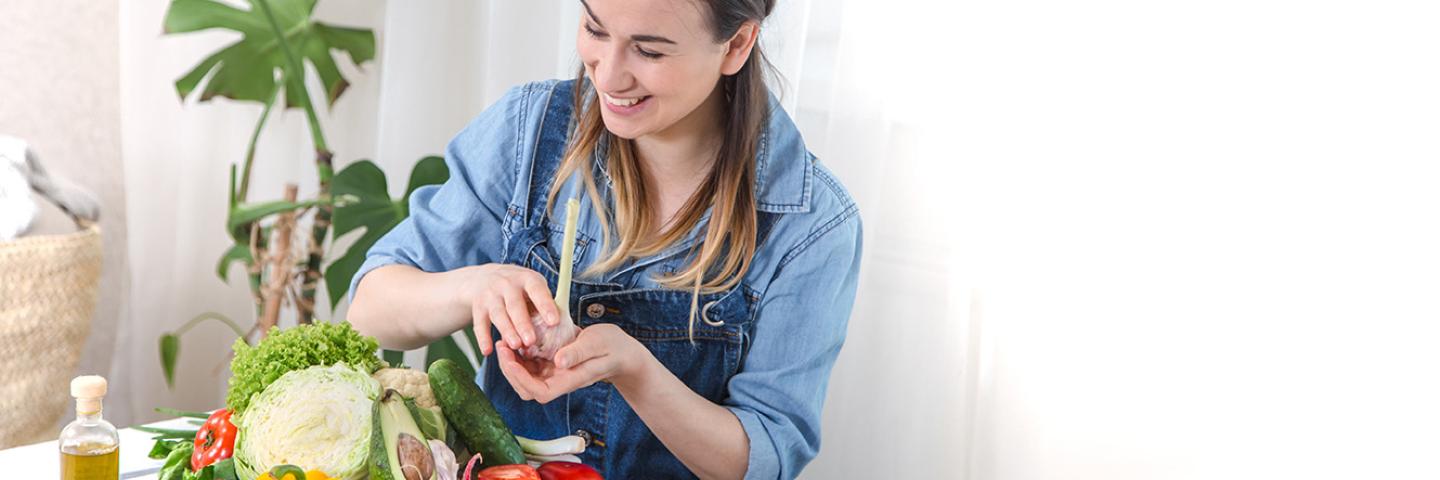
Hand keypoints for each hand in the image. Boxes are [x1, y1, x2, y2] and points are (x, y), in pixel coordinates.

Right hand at [455, 264, 561, 355]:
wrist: (484, 277)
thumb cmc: (519, 288)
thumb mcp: (533, 287)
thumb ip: (545, 304)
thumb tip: (563, 328)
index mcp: (527, 279)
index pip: (537, 290)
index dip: (546, 305)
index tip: (554, 321)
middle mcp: (507, 284)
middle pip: (515, 305)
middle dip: (523, 324)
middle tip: (532, 341)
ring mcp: (490, 295)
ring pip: (498, 315)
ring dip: (507, 331)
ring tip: (515, 346)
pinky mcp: (478, 307)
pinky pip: (479, 324)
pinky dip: (482, 338)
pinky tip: (487, 351)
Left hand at [493, 323, 650, 403]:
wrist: (621, 352)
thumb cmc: (612, 347)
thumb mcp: (597, 344)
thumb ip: (578, 352)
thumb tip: (559, 361)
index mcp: (569, 380)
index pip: (539, 391)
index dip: (520, 379)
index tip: (510, 359)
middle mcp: (559, 382)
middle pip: (526, 388)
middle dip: (509, 370)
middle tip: (502, 345)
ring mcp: (555, 375)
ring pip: (524, 378)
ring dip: (511, 363)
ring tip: (505, 342)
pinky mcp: (552, 366)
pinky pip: (530, 367)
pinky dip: (520, 356)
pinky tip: (517, 340)